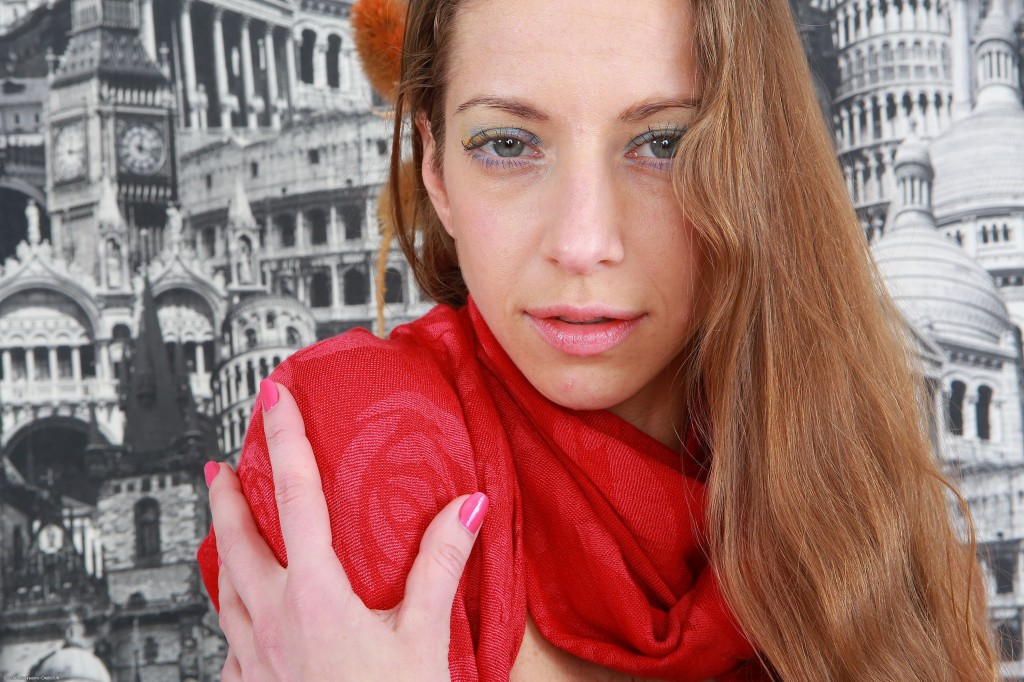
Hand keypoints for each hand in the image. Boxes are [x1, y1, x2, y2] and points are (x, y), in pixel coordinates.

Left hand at [207, 380, 488, 681]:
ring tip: (221, 527)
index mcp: (316, 594)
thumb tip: (465, 506)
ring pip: (224, 586)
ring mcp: (258, 656)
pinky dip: (231, 609)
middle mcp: (274, 619)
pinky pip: (230, 636)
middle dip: (226, 494)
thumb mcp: (424, 638)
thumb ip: (440, 565)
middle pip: (236, 538)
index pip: (294, 496)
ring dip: (220, 547)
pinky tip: (241, 615)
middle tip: (222, 462)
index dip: (284, 440)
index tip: (274, 399)